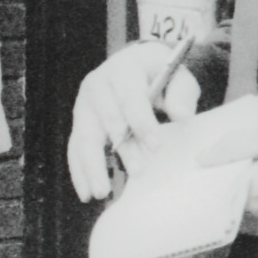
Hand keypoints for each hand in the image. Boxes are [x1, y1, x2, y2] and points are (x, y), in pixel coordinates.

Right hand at [67, 40, 199, 202]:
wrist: (136, 65)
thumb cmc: (160, 74)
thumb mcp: (178, 76)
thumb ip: (181, 94)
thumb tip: (181, 115)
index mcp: (122, 69)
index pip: (130, 97)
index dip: (142, 122)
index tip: (157, 146)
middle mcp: (97, 85)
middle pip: (105, 119)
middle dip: (122, 148)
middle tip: (138, 172)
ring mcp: (84, 104)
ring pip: (85, 137)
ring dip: (93, 166)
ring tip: (102, 192)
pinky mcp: (80, 122)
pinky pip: (75, 148)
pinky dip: (80, 171)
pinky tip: (86, 192)